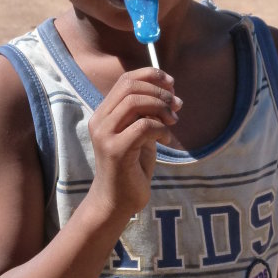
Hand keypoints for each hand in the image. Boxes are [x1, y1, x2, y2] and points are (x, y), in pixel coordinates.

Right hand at [88, 68, 180, 216]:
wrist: (117, 202)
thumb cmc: (131, 167)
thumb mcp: (139, 134)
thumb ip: (146, 113)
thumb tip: (167, 90)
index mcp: (103, 114)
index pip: (125, 80)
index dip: (151, 76)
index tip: (172, 83)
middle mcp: (99, 121)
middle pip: (130, 87)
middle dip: (159, 91)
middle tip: (177, 105)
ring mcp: (105, 135)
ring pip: (136, 102)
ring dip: (162, 108)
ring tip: (173, 122)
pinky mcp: (115, 151)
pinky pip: (144, 126)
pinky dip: (161, 129)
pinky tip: (166, 139)